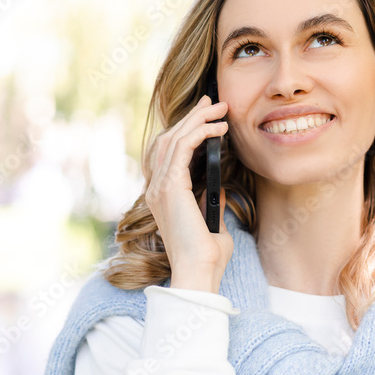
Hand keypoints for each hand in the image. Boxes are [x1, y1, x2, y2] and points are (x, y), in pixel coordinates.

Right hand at [144, 94, 232, 293]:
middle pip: (168, 139)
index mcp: (163, 196)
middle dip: (191, 117)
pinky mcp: (170, 187)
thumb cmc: (208, 256)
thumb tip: (218, 187)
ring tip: (219, 108)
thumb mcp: (213, 222)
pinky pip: (182, 148)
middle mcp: (156, 188)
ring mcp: (159, 187)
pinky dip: (199, 132)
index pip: (168, 153)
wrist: (199, 272)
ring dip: (196, 119)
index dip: (185, 130)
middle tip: (214, 102)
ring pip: (173, 138)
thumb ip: (211, 202)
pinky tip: (218, 128)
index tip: (206, 116)